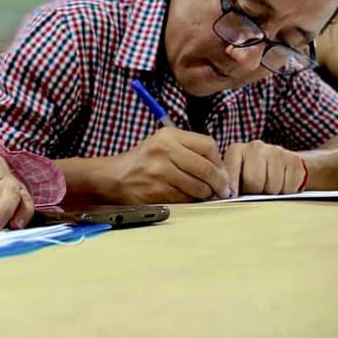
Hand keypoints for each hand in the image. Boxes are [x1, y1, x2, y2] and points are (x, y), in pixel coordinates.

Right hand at [107, 127, 231, 203]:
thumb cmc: (143, 161)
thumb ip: (190, 150)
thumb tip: (221, 170)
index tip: (222, 173)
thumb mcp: (164, 143)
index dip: (219, 162)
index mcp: (169, 136)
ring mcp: (160, 172)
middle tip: (223, 191)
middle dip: (219, 183)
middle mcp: (165, 151)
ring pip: (198, 187)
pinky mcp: (157, 191)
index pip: (208, 146)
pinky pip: (184, 199)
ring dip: (205, 194)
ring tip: (202, 194)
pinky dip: (190, 201)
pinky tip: (186, 198)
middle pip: (206, 169)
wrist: (114, 177)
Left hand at [223, 140, 305, 195]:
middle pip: (254, 181)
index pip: (231, 173)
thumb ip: (230, 184)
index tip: (234, 197)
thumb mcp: (237, 176)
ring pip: (272, 187)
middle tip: (256, 190)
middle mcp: (255, 147)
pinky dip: (286, 191)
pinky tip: (282, 183)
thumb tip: (227, 196)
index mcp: (236, 150)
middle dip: (255, 191)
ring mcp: (276, 151)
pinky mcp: (293, 160)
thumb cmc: (253, 174)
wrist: (281, 164)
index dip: (232, 189)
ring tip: (269, 186)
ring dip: (271, 193)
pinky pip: (289, 187)